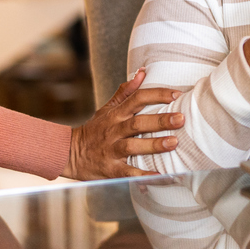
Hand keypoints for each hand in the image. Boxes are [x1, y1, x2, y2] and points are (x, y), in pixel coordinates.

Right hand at [63, 69, 183, 179]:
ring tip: (173, 143)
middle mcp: (114, 131)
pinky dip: (142, 175)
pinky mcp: (110, 169)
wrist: (69, 153)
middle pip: (137, 123)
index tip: (176, 95)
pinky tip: (159, 175)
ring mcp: (111, 150)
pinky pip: (127, 172)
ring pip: (133, 146)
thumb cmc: (94, 129)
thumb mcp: (107, 108)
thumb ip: (125, 92)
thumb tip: (142, 72)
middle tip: (180, 118)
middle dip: (160, 121)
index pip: (137, 99)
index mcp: (116, 114)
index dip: (156, 95)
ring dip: (153, 144)